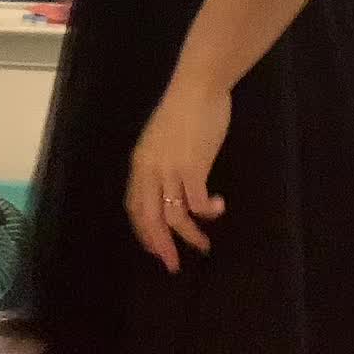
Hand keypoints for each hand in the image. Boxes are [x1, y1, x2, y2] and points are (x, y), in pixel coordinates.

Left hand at [126, 76, 229, 272]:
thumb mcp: (161, 140)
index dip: (143, 231)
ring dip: (189, 235)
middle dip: (160, 246)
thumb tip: (169, 187)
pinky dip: (207, 212)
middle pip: (149, 219)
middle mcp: (150, 170)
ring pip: (174, 216)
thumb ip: (161, 164)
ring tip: (204, 245)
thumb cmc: (183, 110)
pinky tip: (218, 208)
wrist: (197, 88)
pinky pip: (198, 203)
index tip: (155, 248)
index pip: (135, 207)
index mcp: (140, 164)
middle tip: (173, 265)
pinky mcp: (193, 167)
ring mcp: (170, 170)